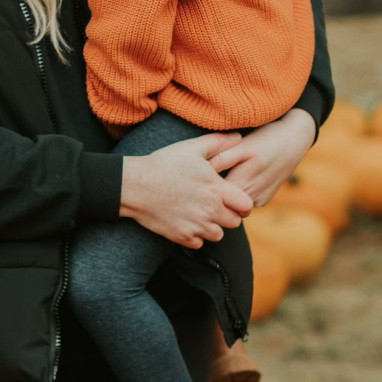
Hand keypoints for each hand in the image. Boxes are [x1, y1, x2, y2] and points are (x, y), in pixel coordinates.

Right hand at [119, 135, 253, 247]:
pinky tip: (187, 222)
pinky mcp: (182, 237)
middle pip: (234, 223)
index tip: (235, 200)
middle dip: (229, 215)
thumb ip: (219, 142)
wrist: (135, 185)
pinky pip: (198, 244)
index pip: (246, 206)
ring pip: (218, 235)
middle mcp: (211, 211)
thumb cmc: (164, 164)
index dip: (243, 204)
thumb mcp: (192, 148)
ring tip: (201, 214)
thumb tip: (238, 137)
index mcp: (217, 190)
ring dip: (213, 227)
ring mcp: (196, 226)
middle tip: (216, 206)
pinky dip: (195, 236)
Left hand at [210, 108, 316, 206]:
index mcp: (241, 185)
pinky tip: (240, 177)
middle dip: (212, 194)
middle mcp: (251, 198)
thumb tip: (202, 170)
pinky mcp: (264, 200)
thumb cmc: (266, 138)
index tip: (197, 179)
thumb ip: (222, 159)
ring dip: (226, 195)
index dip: (203, 189)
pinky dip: (239, 193)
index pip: (213, 197)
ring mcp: (259, 201)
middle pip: (222, 205)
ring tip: (223, 175)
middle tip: (204, 178)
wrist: (296, 139)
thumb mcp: (243, 145)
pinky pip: (245, 202)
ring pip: (233, 206)